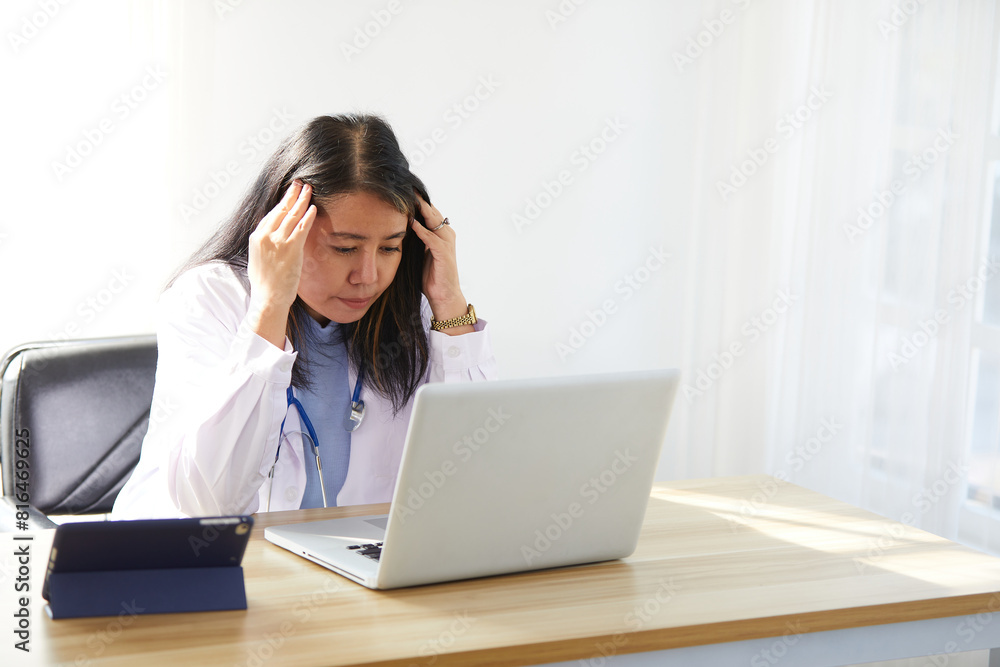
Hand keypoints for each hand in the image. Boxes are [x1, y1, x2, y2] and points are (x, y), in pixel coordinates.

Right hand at [246, 180, 315, 347]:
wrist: (268, 298)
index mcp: (257, 237)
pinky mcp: (291, 249)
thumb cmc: (265, 283)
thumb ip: (265, 244)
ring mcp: (278, 242)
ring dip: (302, 200)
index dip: (283, 202)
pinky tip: (313, 208)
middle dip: (292, 195)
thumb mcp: (258, 259)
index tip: (289, 193)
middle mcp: (266, 236)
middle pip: (282, 210)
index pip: (272, 214)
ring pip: (292, 216)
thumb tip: (271, 236)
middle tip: (300, 183)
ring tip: (309, 189)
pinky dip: (308, 216)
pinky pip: (302, 228)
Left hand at [409, 195, 470, 330]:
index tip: (403, 190)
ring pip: (433, 220)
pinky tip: (411, 223)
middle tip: (404, 187)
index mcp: (441, 233)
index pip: (428, 212)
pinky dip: (422, 230)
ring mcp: (447, 243)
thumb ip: (414, 239)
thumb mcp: (419, 253)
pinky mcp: (444, 253)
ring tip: (408, 198)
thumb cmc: (430, 276)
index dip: (417, 201)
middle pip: (431, 211)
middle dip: (418, 200)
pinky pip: (432, 238)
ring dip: (421, 209)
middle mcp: (446, 234)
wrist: (443, 296)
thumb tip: (398, 227)